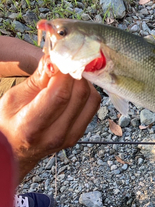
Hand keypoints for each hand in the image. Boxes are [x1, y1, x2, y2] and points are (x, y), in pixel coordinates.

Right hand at [0, 56, 100, 180]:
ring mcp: (71, 136)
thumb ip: (36, 80)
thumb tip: (54, 60)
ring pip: (91, 99)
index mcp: (33, 127)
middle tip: (68, 60)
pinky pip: (92, 106)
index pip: (60, 94)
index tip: (62, 56)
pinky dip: (87, 91)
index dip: (65, 72)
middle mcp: (56, 135)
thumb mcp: (13, 98)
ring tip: (69, 74)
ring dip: (84, 81)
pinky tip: (74, 86)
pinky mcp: (80, 133)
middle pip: (80, 95)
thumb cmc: (9, 123)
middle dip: (76, 72)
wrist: (15, 151)